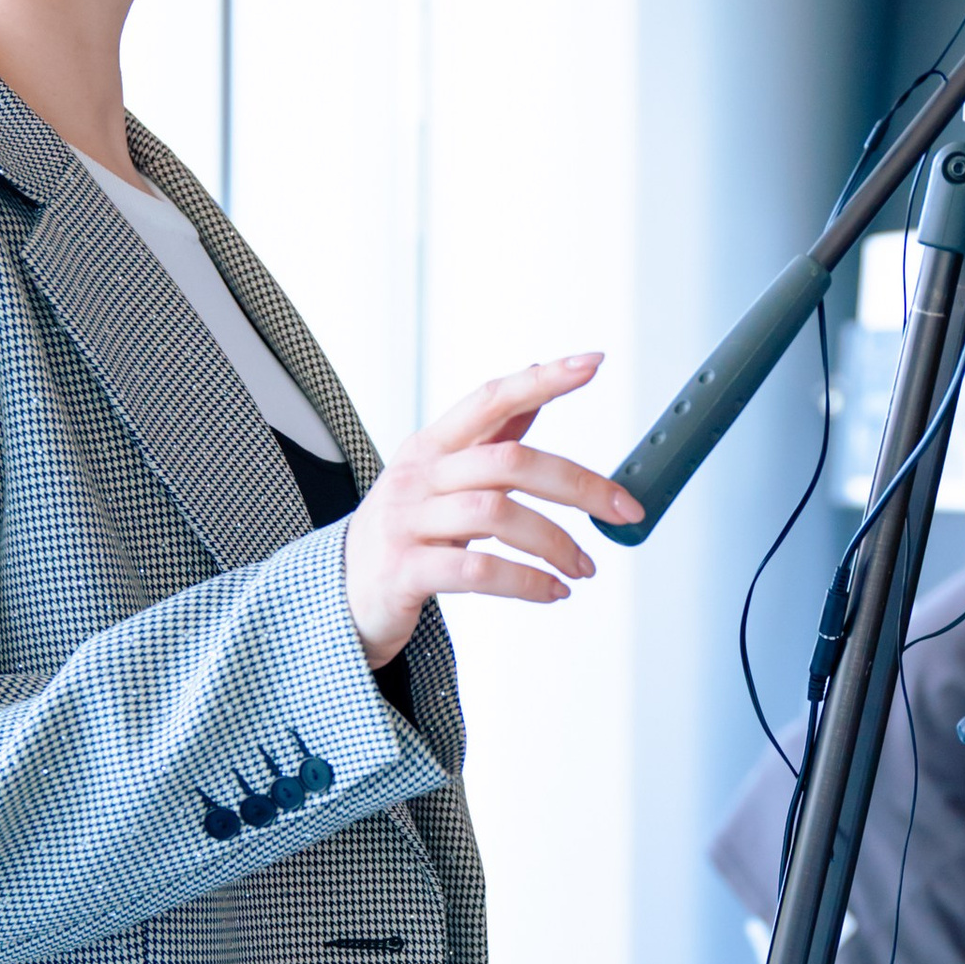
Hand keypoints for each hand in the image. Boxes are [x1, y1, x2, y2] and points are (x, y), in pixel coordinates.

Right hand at [342, 355, 640, 667]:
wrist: (341, 599)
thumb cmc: (404, 535)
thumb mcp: (440, 480)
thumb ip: (487, 440)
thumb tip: (533, 393)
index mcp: (431, 446)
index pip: (490, 398)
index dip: (542, 379)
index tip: (591, 364)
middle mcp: (417, 476)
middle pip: (509, 461)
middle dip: (577, 486)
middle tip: (623, 511)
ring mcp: (407, 523)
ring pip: (496, 515)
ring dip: (555, 543)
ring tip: (584, 567)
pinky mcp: (404, 572)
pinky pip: (477, 572)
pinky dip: (526, 582)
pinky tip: (553, 592)